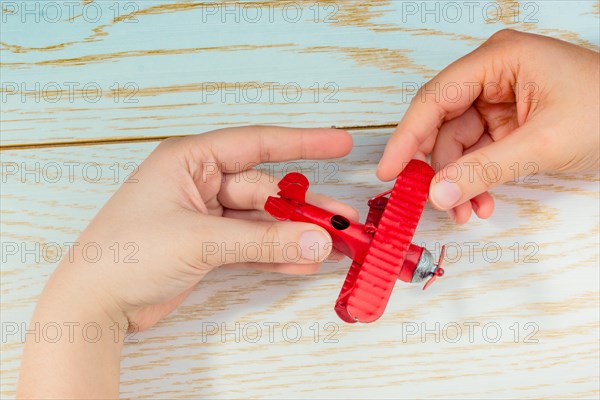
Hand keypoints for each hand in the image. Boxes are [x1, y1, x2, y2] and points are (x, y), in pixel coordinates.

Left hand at [17, 126, 354, 397]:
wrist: (94, 304)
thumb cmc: (125, 255)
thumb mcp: (199, 241)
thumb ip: (262, 241)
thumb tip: (315, 240)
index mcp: (189, 160)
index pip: (255, 144)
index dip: (301, 142)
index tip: (338, 142)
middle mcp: (199, 183)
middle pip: (264, 189)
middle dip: (301, 208)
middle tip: (340, 220)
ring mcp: (205, 216)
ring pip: (261, 220)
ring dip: (293, 234)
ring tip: (330, 245)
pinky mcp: (208, 245)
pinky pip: (251, 244)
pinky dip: (275, 253)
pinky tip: (301, 261)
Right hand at [377, 29, 598, 223]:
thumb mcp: (543, 143)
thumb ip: (485, 169)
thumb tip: (438, 192)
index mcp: (498, 59)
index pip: (435, 98)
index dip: (407, 137)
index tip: (389, 170)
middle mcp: (493, 75)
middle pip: (444, 126)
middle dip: (441, 169)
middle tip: (437, 202)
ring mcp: (500, 100)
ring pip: (459, 146)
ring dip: (460, 182)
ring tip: (469, 211)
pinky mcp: (508, 123)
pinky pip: (478, 154)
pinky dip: (477, 180)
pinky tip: (482, 201)